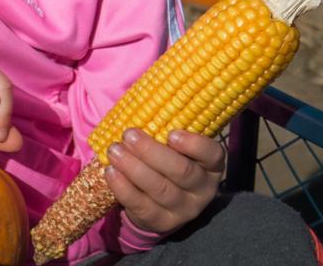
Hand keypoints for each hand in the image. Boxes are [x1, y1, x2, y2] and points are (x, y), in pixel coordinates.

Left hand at [104, 128, 224, 234]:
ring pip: (160, 189)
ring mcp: (184, 209)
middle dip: (152, 152)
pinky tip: (111, 171)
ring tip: (114, 150)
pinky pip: (142, 205)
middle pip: (181, 171)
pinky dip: (124, 188)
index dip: (194, 144)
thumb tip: (142, 100)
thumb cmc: (164, 158)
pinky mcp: (162, 222)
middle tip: (129, 134)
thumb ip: (164, 126)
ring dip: (134, 168)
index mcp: (210, 165)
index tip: (171, 133)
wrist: (156, 199)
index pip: (212, 154)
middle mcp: (202, 189)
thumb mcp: (172, 145)